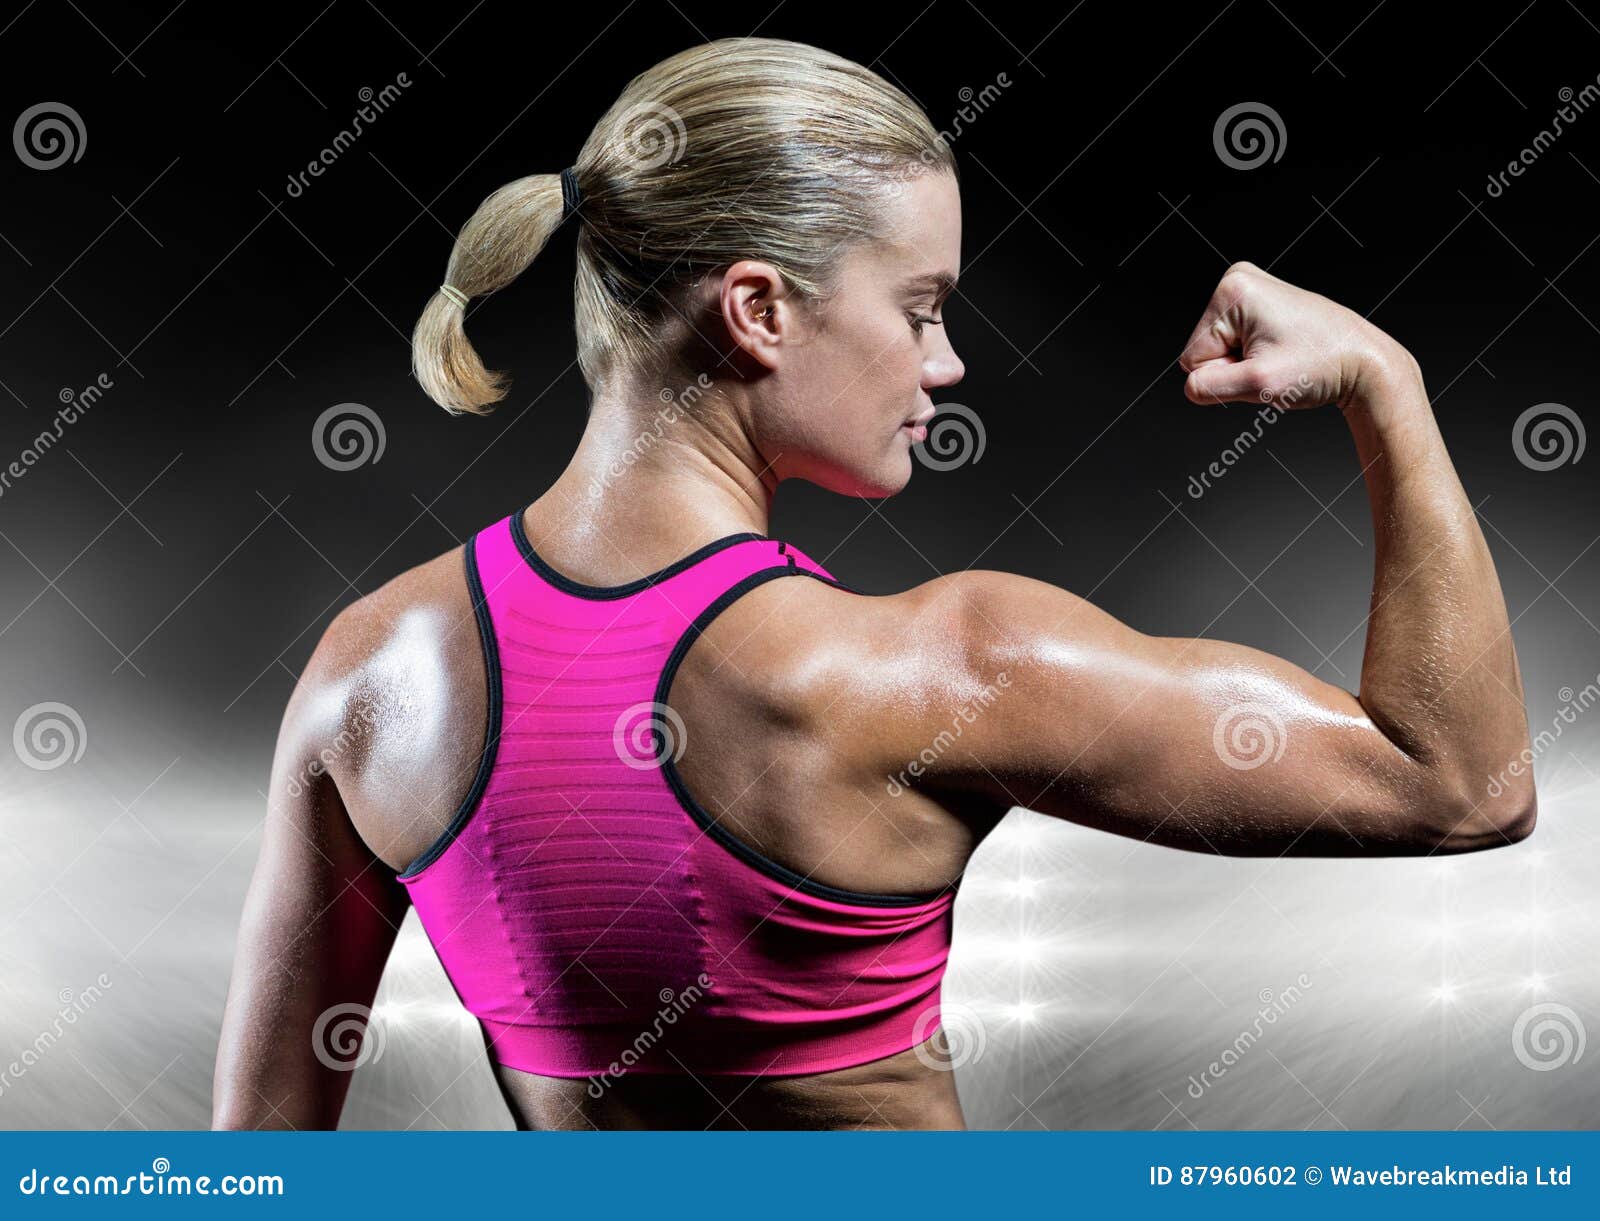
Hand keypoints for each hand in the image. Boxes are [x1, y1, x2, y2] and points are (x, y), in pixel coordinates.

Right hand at [1177, 261, 1405, 410]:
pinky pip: (1236, 343)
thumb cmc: (1323, 365)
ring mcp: (1251, 289)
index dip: (1227, 374)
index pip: (1193, 356)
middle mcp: (1239, 281)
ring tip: (1283, 358)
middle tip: (1276, 364)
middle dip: (1237, 368)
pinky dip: (1256, 357)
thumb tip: (1191, 386)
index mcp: (1233, 290)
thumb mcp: (1258, 383)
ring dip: (1247, 365)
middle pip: (1205, 349)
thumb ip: (1209, 387)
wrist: (1364, 362)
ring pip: (1221, 349)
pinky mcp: (1260, 302)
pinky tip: (1284, 351)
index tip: (1264, 366)